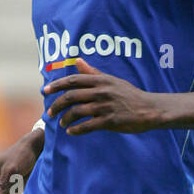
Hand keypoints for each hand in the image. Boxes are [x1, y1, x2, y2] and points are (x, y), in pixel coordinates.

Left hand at [43, 58, 159, 135]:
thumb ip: (92, 72)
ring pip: (77, 112)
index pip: (73, 80)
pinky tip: (71, 132)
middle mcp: (101, 92)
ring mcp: (105, 106)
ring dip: (65, 119)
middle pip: (71, 96)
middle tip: (50, 112)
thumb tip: (77, 60)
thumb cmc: (129, 94)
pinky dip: (76, 130)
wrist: (149, 109)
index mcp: (100, 80)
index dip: (57, 85)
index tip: (45, 91)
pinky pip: (87, 126)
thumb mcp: (111, 80)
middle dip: (57, 105)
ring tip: (61, 123)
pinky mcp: (110, 121)